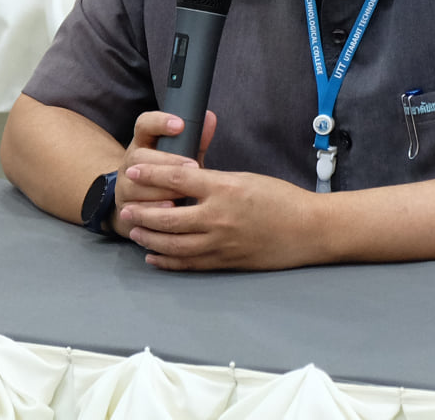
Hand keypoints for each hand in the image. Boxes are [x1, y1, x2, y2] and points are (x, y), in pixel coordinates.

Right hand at [110, 110, 217, 240]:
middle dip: (167, 161)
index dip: (160, 122)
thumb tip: (209, 118)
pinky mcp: (124, 209)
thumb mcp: (181, 157)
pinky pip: (135, 209)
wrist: (144, 207)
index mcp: (144, 143)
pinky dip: (154, 209)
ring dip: (163, 189)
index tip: (180, 125)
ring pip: (135, 184)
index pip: (144, 124)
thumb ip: (194, 141)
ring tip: (185, 192)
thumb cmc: (169, 176)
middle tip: (193, 166)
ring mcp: (124, 186)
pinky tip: (171, 209)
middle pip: (139, 156)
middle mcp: (130, 163)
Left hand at [119, 162, 322, 270]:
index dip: (150, 175)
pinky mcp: (224, 261)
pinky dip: (166, 260)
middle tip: (126, 208)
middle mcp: (217, 216)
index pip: (176, 178)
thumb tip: (186, 181)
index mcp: (224, 188)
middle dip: (141, 212)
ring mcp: (219, 242)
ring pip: (171, 243)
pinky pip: (186, 263)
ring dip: (148, 238)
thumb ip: (215, 182)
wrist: (309, 229)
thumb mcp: (246, 179)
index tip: (133, 171)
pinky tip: (154, 257)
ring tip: (135, 231)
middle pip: (166, 216)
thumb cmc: (283, 200)